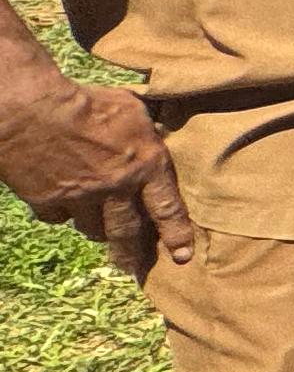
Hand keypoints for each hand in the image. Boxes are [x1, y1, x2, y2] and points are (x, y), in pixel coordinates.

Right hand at [0, 65, 194, 278]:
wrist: (33, 110)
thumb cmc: (86, 101)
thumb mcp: (131, 108)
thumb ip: (144, 130)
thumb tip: (152, 133)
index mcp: (146, 164)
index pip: (168, 208)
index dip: (177, 234)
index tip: (183, 256)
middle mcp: (117, 188)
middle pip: (128, 231)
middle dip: (133, 253)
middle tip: (135, 269)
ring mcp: (81, 198)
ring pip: (93, 227)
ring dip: (97, 230)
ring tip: (100, 234)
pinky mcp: (48, 202)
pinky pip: (58, 217)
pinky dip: (61, 214)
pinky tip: (61, 207)